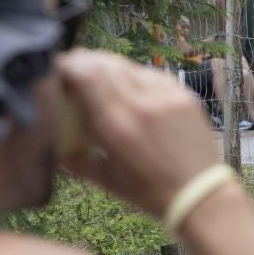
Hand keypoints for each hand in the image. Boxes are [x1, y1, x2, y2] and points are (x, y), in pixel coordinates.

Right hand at [57, 50, 219, 217]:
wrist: (199, 192)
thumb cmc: (149, 193)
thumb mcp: (105, 180)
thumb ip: (75, 159)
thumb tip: (54, 142)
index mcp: (116, 125)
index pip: (87, 74)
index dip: (69, 65)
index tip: (59, 68)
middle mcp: (140, 104)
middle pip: (105, 64)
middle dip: (86, 61)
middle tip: (75, 69)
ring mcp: (166, 96)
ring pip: (129, 65)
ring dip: (110, 67)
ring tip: (101, 77)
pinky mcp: (184, 94)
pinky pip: (152, 75)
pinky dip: (135, 76)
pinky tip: (130, 87)